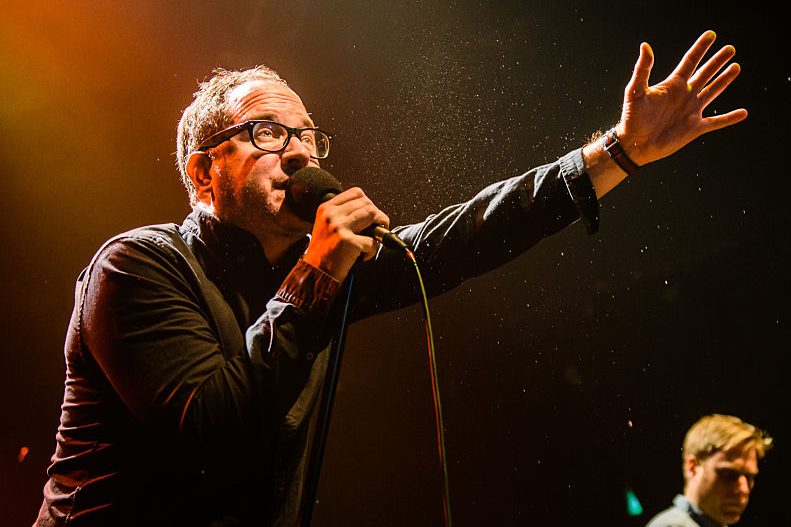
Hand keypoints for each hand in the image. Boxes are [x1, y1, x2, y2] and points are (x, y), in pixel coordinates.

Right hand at [302, 188, 388, 281]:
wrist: (315, 272)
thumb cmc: (323, 252)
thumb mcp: (326, 226)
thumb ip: (342, 215)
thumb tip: (370, 212)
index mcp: (326, 208)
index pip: (356, 192)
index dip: (368, 203)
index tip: (371, 215)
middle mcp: (332, 215)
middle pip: (367, 203)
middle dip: (377, 216)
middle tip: (378, 229)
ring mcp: (339, 227)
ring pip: (373, 214)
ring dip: (379, 229)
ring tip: (373, 240)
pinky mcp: (348, 242)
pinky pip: (373, 240)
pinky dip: (372, 250)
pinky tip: (363, 255)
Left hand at [617, 30, 746, 165]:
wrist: (635, 144)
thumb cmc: (632, 117)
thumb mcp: (636, 90)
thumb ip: (642, 69)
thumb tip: (645, 46)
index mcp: (673, 85)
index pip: (690, 61)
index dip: (700, 48)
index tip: (711, 35)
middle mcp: (684, 95)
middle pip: (705, 73)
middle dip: (717, 61)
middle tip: (730, 49)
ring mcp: (691, 111)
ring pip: (713, 91)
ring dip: (724, 80)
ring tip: (736, 67)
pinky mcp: (695, 128)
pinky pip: (716, 122)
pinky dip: (729, 118)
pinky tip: (743, 113)